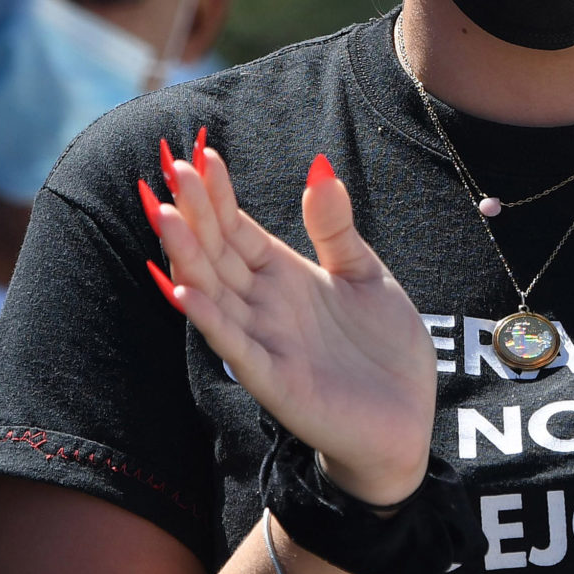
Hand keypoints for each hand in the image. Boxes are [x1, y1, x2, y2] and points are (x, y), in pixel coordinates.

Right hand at [139, 133, 435, 507]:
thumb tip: (319, 168)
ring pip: (216, 294)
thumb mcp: (365, 274)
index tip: (200, 154)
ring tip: (166, 218)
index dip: (219, 195)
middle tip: (171, 167)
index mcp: (284, 277)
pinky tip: (187, 292)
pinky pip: (237, 347)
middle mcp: (265, 306)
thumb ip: (336, 229)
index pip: (239, 229)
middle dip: (195, 213)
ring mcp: (265, 343)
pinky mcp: (276, 381)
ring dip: (189, 258)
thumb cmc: (383, 349)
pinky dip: (211, 320)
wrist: (406, 419)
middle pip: (219, 254)